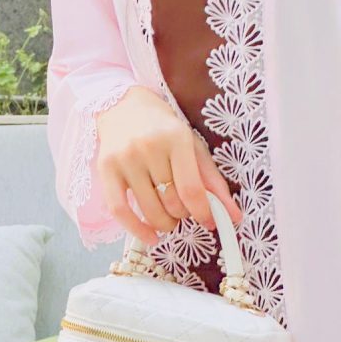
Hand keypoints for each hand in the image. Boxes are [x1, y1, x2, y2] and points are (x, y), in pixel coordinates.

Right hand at [95, 85, 241, 246]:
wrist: (122, 104)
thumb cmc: (163, 127)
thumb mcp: (192, 144)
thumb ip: (212, 179)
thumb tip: (234, 216)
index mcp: (176, 138)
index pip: (191, 188)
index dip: (204, 212)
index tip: (210, 223)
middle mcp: (149, 147)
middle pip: (171, 201)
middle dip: (183, 214)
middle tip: (185, 210)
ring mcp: (125, 159)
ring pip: (149, 210)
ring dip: (165, 223)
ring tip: (170, 219)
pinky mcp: (106, 169)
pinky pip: (119, 210)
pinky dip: (136, 230)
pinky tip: (150, 237)